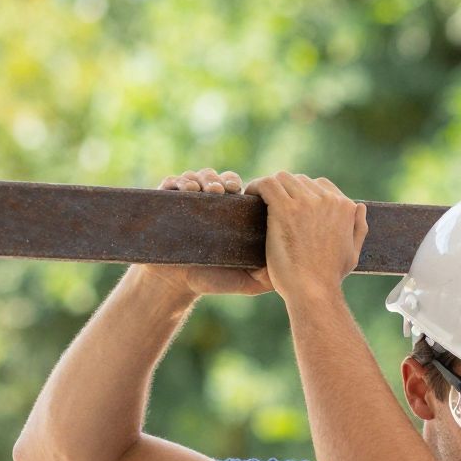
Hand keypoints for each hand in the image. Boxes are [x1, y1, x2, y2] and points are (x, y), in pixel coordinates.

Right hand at [137, 170, 271, 299]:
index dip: (237, 184)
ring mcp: (186, 200)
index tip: (240, 190)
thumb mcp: (246, 280)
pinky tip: (186, 189)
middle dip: (221, 180)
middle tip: (224, 189)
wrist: (178, 283)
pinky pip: (171, 182)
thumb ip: (268, 275)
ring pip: (195, 176)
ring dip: (202, 178)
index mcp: (228, 213)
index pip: (235, 188)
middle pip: (217, 178)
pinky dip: (179, 182)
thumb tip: (294, 270)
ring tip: (207, 190)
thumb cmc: (213, 279)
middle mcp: (207, 203)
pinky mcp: (165, 200)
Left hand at [244, 171, 367, 305]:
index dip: (304, 194)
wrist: (314, 291)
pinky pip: (266, 184)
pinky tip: (251, 196)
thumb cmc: (330, 278)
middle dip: (286, 191)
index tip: (292, 206)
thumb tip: (359, 207)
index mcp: (345, 207)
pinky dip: (256, 186)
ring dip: (271, 188)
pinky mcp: (285, 208)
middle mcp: (327, 200)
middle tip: (273, 206)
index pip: (321, 185)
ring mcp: (306, 203)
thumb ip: (358, 228)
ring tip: (261, 201)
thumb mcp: (353, 254)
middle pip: (300, 180)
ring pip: (282, 178)